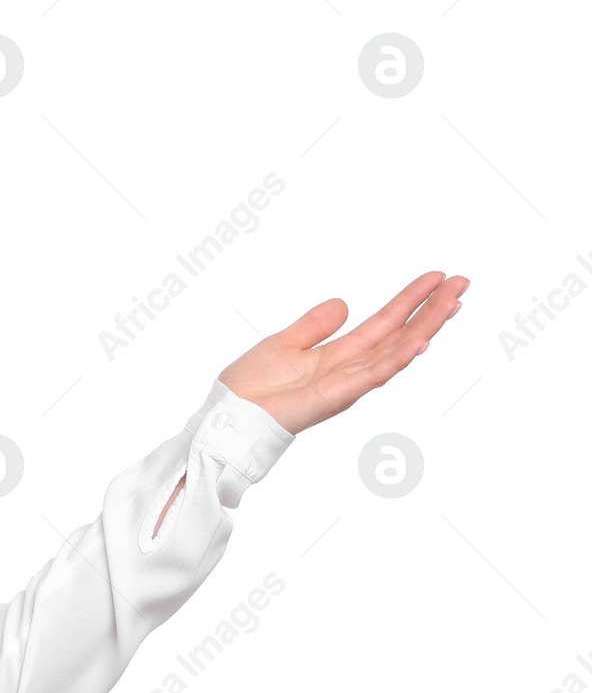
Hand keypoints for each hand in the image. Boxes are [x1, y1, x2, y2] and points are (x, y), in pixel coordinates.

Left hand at [217, 270, 469, 435]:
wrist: (229, 413)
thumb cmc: (251, 385)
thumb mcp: (286, 342)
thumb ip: (316, 325)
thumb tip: (343, 303)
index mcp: (340, 354)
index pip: (385, 323)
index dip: (410, 301)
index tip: (437, 279)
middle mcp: (351, 369)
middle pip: (400, 334)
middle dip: (431, 310)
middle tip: (462, 282)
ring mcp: (348, 384)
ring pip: (396, 351)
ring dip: (426, 326)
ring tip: (453, 302)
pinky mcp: (336, 396)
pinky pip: (374, 374)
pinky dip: (398, 357)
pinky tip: (420, 340)